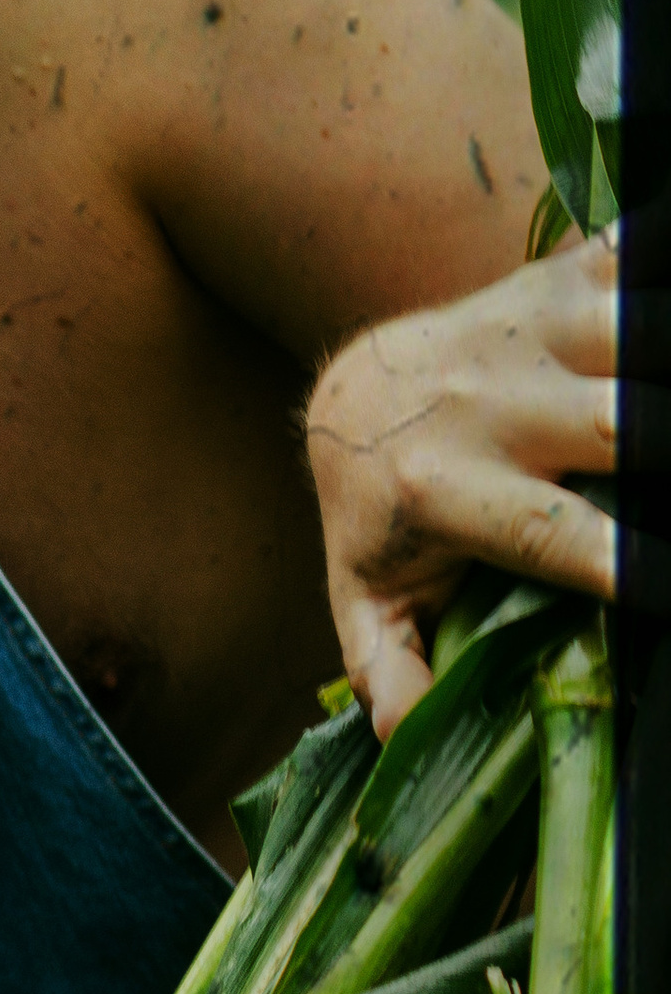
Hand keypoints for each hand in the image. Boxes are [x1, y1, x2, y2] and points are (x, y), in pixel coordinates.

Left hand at [303, 203, 669, 738]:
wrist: (354, 389)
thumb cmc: (382, 514)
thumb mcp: (368, 599)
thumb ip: (389, 669)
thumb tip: (404, 739)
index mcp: (444, 489)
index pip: (552, 535)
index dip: (628, 564)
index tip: (660, 584)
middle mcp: (484, 402)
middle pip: (614, 423)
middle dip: (663, 442)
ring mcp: (525, 332)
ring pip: (630, 328)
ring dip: (661, 351)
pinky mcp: (559, 280)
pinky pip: (626, 254)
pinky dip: (653, 263)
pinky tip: (666, 294)